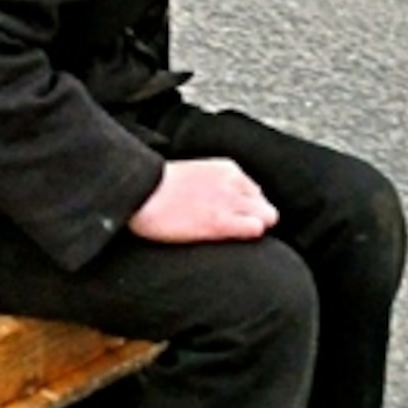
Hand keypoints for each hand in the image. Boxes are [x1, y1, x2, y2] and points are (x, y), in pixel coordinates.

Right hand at [128, 158, 278, 244]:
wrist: (140, 193)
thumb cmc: (154, 188)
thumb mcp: (191, 174)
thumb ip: (211, 184)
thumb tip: (214, 200)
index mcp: (226, 168)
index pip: (255, 191)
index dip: (245, 207)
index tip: (230, 216)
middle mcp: (234, 182)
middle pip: (264, 205)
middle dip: (254, 218)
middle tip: (233, 230)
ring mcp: (230, 202)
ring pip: (267, 217)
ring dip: (253, 227)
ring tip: (229, 236)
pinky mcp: (221, 223)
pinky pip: (256, 229)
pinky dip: (249, 235)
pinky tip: (229, 239)